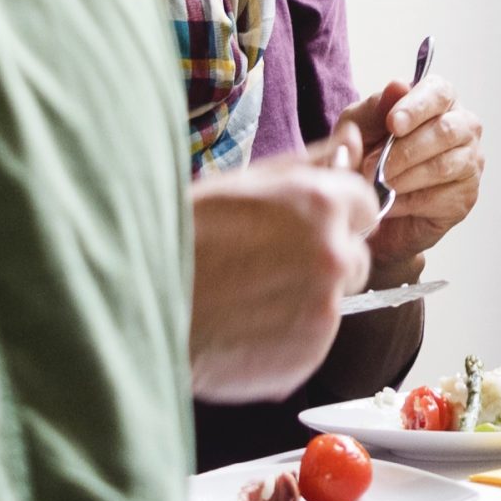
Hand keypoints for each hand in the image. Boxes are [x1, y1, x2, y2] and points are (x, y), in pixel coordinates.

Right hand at [189, 155, 375, 400]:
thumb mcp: (242, 182)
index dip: (338, 217)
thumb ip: (306, 166)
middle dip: (324, 261)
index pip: (367, 208)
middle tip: (266, 267)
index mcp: (322, 205)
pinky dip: (286, 339)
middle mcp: (332, 256)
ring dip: (304, 301)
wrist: (132, 304)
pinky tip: (243, 328)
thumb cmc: (182, 236)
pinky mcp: (305, 356)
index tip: (306, 228)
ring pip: (331, 302)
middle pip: (354, 258)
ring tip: (246, 299)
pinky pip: (309, 343)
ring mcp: (321, 311)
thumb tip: (350, 145)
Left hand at [330, 73, 483, 268]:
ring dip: (403, 177)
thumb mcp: (359, 129)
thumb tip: (398, 86)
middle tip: (372, 165)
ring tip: (378, 184)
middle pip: (445, 130)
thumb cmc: (368, 157)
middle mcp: (463, 127)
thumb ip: (375, 109)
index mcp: (439, 102)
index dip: (417, 107)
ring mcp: (470, 161)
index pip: (440, 92)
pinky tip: (390, 202)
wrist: (368, 207)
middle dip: (404, 150)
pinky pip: (440, 196)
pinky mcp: (465, 195)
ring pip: (443, 165)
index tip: (392, 124)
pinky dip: (407, 201)